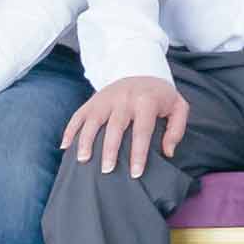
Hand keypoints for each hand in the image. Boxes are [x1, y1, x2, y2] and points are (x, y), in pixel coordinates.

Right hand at [65, 73, 191, 173]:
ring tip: (83, 160)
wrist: (141, 70)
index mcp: (146, 101)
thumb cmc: (160, 96)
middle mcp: (124, 99)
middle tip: (107, 170)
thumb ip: (176, 129)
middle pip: (115, 126)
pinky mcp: (92, 100)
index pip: (142, 130)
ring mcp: (105, 98)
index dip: (139, 153)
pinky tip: (65, 147)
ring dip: (86, 140)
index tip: (135, 173)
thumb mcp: (178, 107)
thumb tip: (168, 152)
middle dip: (110, 150)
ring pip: (93, 120)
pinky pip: (78, 115)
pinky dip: (69, 130)